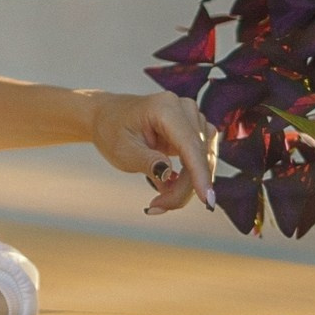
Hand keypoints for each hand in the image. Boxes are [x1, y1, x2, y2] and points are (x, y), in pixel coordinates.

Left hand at [86, 90, 213, 213]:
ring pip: (204, 162)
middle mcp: (185, 110)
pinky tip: (168, 190)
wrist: (108, 117)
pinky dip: (189, 181)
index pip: (190, 145)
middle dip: (184, 188)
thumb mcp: (122, 150)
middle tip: (158, 207)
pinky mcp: (197, 132)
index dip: (200, 174)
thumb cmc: (112, 131)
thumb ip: (147, 161)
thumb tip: (168, 173)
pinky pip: (202, 162)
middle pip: (199, 157)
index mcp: (165, 107)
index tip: (207, 200)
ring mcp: (194, 120)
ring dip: (186, 187)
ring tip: (159, 202)